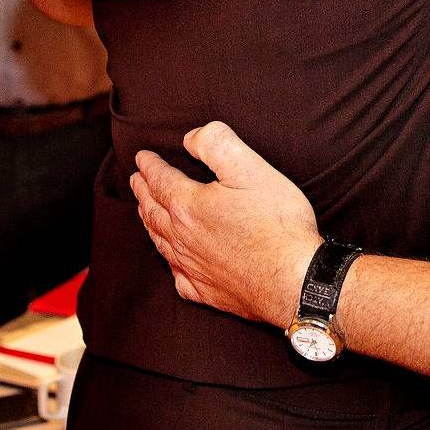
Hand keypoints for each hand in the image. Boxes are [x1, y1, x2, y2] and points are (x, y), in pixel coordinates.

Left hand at [131, 122, 322, 327]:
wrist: (293, 281)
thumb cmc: (277, 224)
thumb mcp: (251, 168)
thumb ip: (216, 144)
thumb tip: (189, 138)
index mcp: (188, 206)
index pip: (160, 180)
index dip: (149, 166)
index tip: (142, 158)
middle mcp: (183, 238)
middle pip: (153, 211)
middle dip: (143, 192)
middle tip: (136, 181)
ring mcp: (192, 267)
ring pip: (161, 241)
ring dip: (150, 222)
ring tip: (146, 212)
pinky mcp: (206, 291)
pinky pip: (178, 275)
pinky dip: (170, 262)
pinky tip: (175, 261)